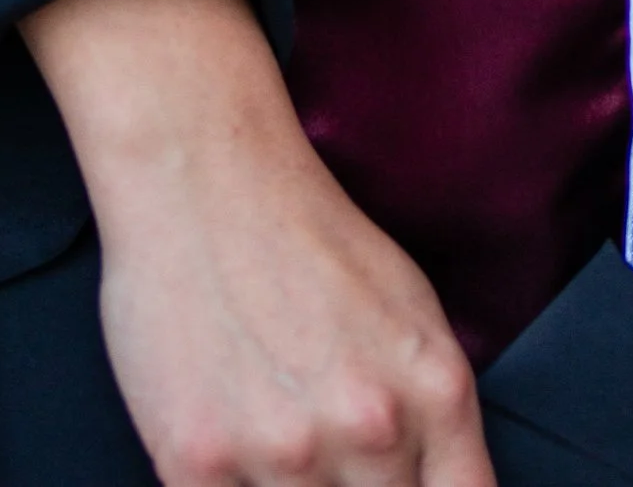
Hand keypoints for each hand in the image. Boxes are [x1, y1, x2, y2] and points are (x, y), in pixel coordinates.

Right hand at [20, 0, 494, 486]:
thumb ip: (433, 414)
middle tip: (326, 444)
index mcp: (436, 391)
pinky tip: (228, 436)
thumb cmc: (310, 238)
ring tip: (276, 430)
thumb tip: (434, 481)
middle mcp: (370, 430)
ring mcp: (284, 454)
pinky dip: (232, 484)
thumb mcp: (412, 312)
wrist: (206, 177)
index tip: (406, 485)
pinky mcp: (197, 468)